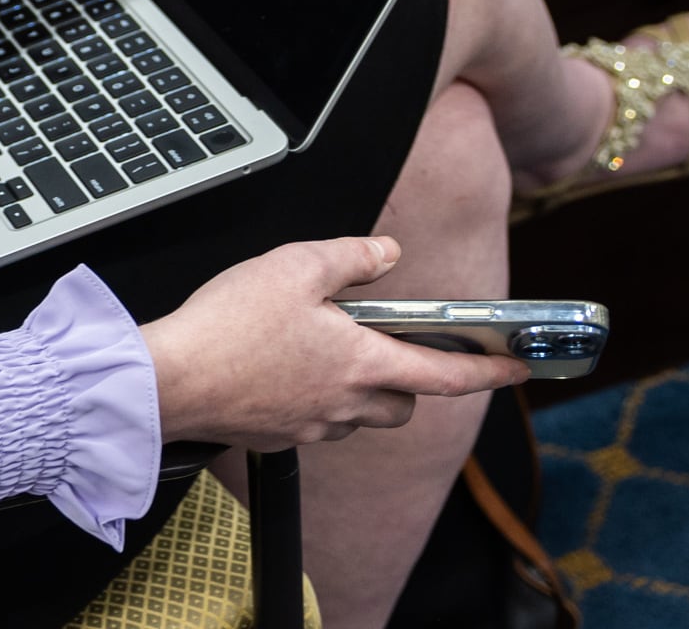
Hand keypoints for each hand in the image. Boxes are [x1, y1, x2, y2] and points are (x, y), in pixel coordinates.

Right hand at [139, 237, 530, 449]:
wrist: (169, 380)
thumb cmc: (227, 326)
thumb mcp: (294, 266)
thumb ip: (350, 257)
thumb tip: (386, 252)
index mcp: (361, 362)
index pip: (447, 374)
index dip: (490, 371)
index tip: (519, 368)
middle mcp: (345, 403)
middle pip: (404, 405)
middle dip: (410, 381)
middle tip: (391, 348)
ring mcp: (312, 426)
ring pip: (358, 415)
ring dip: (358, 390)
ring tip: (323, 352)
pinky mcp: (278, 437)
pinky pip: (315, 422)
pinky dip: (314, 400)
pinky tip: (280, 372)